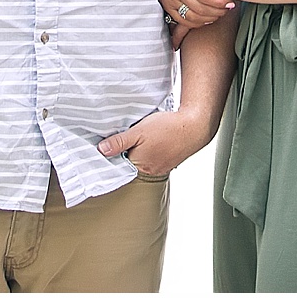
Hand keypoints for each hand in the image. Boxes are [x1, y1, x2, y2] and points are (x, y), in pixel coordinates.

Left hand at [97, 109, 216, 178]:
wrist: (195, 126)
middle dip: (128, 152)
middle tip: (128, 137)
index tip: (111, 146)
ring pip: (144, 161)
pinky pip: (156, 159)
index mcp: (139, 165)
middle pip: (131, 164)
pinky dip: (153, 151)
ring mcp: (162, 168)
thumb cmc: (168, 128)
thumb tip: (101, 150)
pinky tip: (156, 141)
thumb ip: (119, 142)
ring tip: (144, 138)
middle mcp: (150, 171)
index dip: (114, 155)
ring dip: (141, 152)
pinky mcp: (170, 162)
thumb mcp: (139, 131)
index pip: (119, 165)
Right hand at [145, 0, 236, 31]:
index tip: (230, 2)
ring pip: (190, 17)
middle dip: (217, 11)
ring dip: (207, 19)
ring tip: (219, 13)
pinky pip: (181, 20)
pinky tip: (205, 18)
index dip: (219, 2)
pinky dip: (195, 23)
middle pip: (199, 8)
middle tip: (228, 8)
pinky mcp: (165, 5)